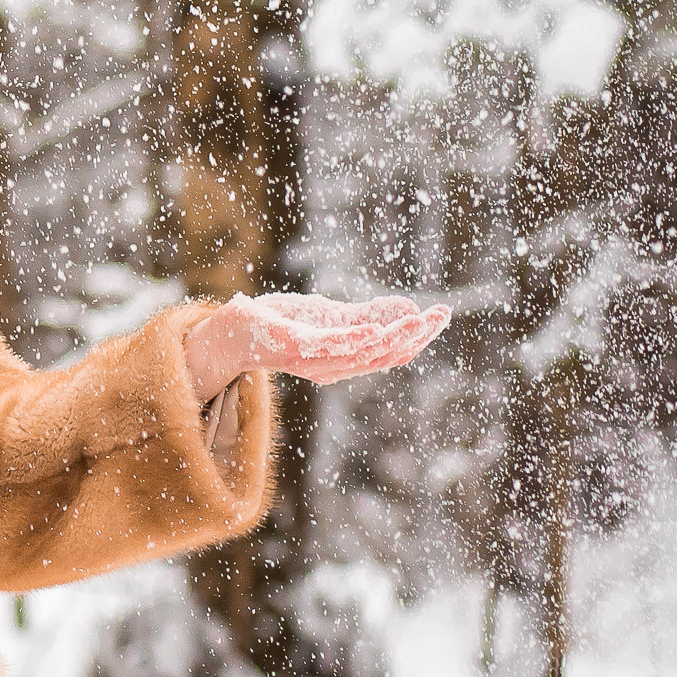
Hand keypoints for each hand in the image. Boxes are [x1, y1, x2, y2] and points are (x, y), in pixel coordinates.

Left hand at [184, 291, 448, 404]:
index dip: (419, 338)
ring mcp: (314, 361)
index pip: (391, 355)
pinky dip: (353, 340)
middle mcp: (334, 368)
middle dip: (416, 336)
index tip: (442, 315)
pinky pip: (328, 348)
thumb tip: (408, 308)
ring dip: (393, 336)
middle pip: (384, 356)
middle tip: (442, 314)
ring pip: (362, 354)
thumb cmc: (282, 323)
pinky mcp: (294, 347)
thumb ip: (367, 315)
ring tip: (417, 319)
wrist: (234, 330)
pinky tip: (374, 330)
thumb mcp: (331, 316)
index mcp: (345, 363)